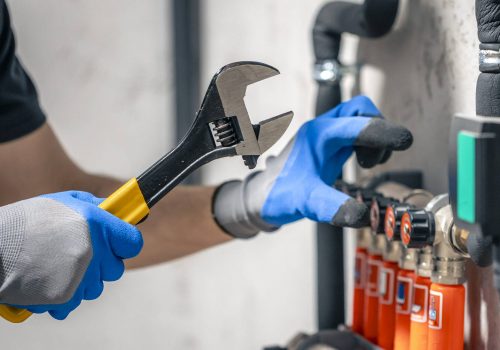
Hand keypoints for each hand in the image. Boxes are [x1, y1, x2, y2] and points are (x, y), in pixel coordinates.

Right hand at [0, 191, 142, 319]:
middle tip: (80, 254)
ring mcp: (81, 278)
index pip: (133, 243)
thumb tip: (115, 211)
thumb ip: (96, 207)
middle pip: (115, 269)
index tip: (116, 242)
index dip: (124, 243)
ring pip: (95, 288)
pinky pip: (75, 303)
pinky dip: (64, 296)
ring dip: (83, 280)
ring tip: (57, 266)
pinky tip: (48, 281)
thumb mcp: (67, 201)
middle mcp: (95, 253)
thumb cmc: (30, 221)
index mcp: (99, 226)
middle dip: (102, 263)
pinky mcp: (66, 298)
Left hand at [213, 95, 412, 236]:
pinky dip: (366, 142)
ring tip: (367, 163)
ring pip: (359, 118)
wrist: (262, 196)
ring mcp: (325, 135)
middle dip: (379, 130)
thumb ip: (332, 207)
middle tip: (374, 160)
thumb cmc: (279, 195)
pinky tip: (362, 162)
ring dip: (373, 136)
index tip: (405, 141)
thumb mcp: (306, 202)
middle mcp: (322, 129)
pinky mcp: (328, 145)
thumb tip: (363, 215)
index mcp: (318, 136)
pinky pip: (355, 131)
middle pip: (360, 109)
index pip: (356, 124)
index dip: (383, 131)